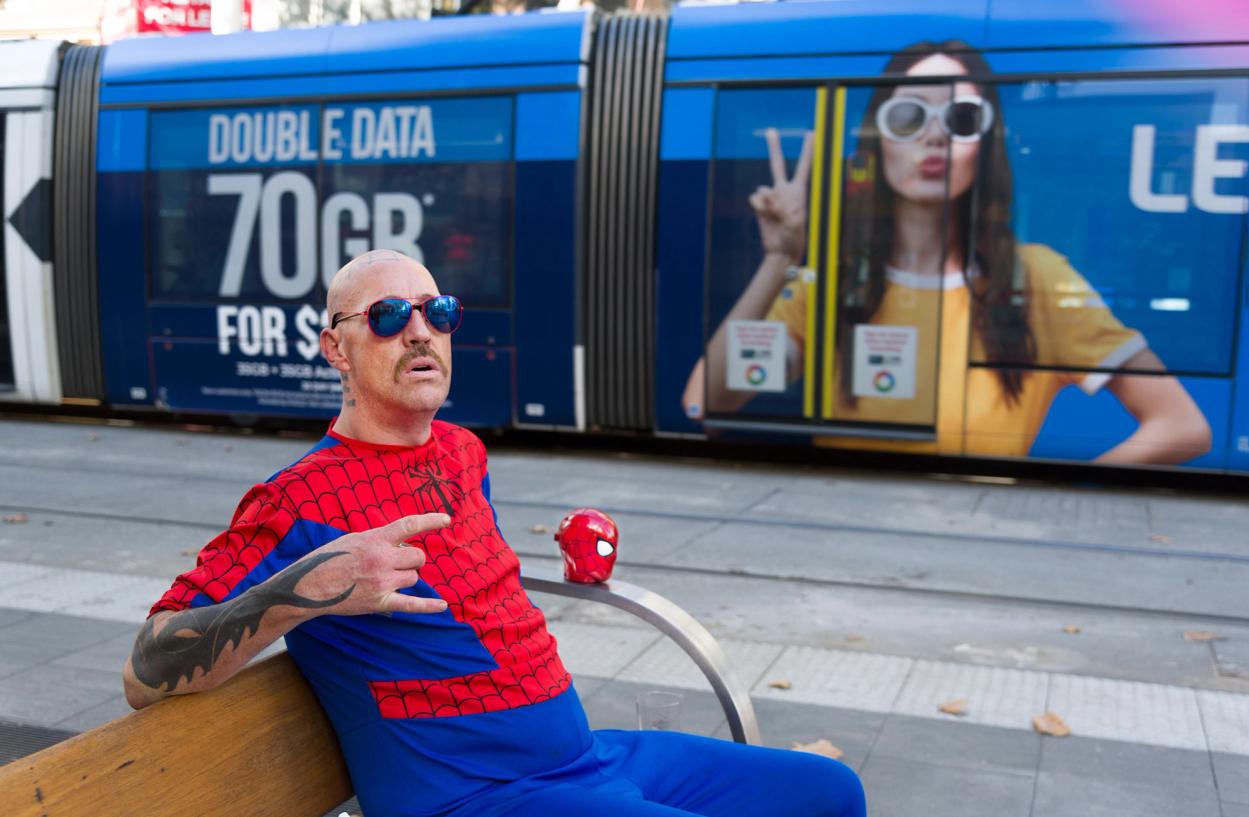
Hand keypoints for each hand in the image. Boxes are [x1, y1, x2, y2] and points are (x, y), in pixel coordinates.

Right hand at [295, 513, 451, 616]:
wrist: (308, 586)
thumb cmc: (330, 559)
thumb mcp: (355, 539)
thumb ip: (380, 540)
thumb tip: (403, 545)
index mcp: (375, 539)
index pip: (410, 525)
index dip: (431, 520)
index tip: (447, 519)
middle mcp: (381, 559)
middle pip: (418, 557)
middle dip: (412, 559)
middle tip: (397, 563)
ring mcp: (382, 582)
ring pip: (413, 578)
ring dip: (405, 578)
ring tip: (382, 579)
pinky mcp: (380, 602)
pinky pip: (412, 604)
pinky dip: (429, 606)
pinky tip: (443, 606)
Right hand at [749, 128, 813, 262]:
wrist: (781, 250)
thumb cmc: (794, 237)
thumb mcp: (795, 223)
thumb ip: (782, 208)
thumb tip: (769, 199)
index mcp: (799, 191)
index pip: (803, 166)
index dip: (807, 150)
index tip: (811, 133)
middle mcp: (784, 190)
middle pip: (777, 164)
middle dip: (774, 147)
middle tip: (771, 130)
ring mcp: (771, 197)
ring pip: (762, 189)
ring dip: (767, 203)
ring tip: (775, 216)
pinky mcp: (760, 205)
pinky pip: (755, 199)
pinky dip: (759, 207)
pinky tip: (766, 217)